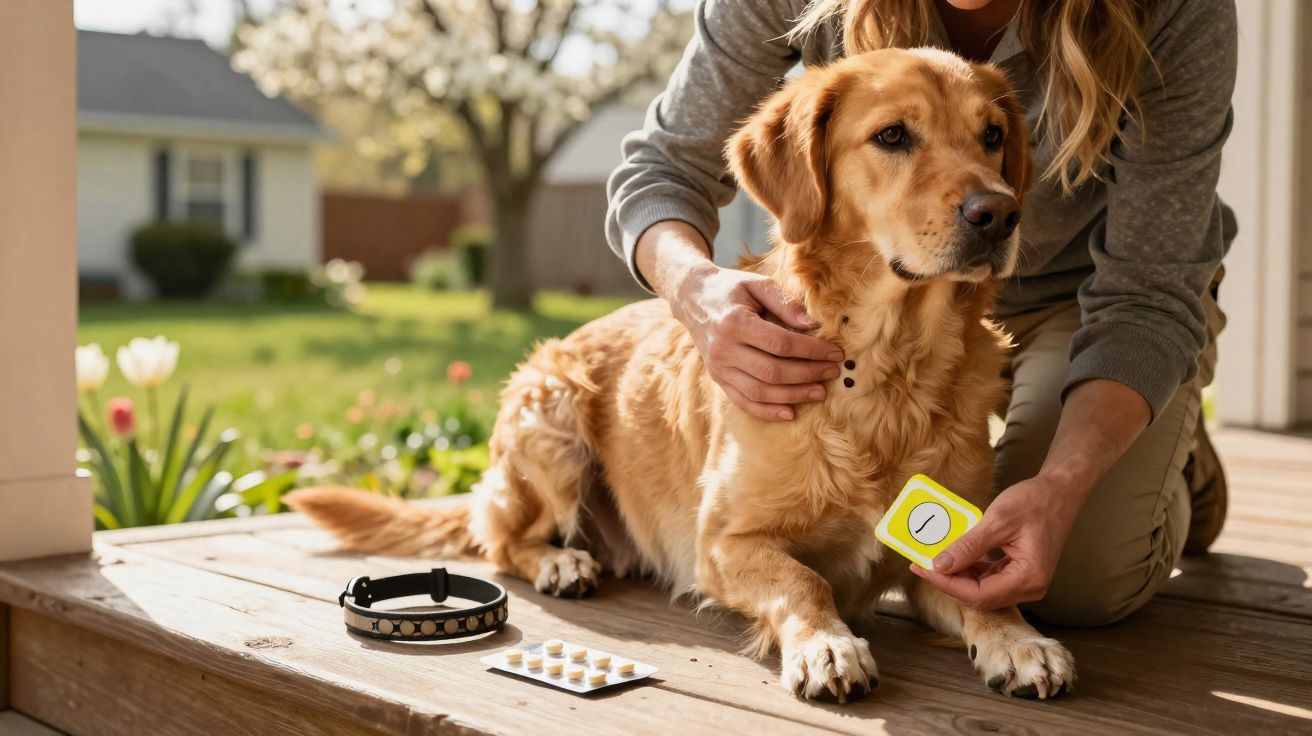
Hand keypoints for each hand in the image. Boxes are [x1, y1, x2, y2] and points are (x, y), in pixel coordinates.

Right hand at [671, 263, 842, 420]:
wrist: (692, 298)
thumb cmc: (730, 288)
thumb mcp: (757, 283)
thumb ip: (785, 303)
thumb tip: (812, 325)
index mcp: (734, 322)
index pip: (780, 343)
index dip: (811, 350)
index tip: (835, 352)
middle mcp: (724, 349)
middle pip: (772, 371)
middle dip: (808, 374)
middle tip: (832, 371)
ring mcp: (719, 368)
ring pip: (760, 391)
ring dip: (793, 395)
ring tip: (819, 391)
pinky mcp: (718, 379)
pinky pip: (744, 402)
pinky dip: (767, 411)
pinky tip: (790, 412)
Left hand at [909, 474, 1082, 609]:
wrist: (1060, 491)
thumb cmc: (1035, 501)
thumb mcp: (998, 520)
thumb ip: (969, 546)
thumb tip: (939, 566)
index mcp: (1029, 577)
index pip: (979, 594)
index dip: (947, 583)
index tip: (921, 568)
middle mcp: (1031, 587)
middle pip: (980, 597)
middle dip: (948, 582)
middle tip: (920, 565)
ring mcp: (1027, 582)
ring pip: (983, 590)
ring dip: (957, 577)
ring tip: (932, 560)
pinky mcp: (1021, 574)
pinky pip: (990, 580)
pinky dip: (970, 571)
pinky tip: (953, 557)